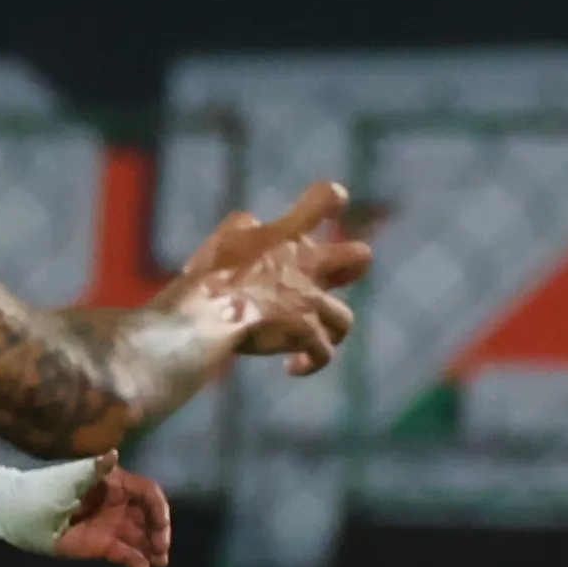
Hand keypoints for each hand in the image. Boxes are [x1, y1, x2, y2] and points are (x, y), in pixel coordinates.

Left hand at [55, 458, 172, 566]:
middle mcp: (120, 505)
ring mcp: (112, 526)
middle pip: (150, 517)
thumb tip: (113, 454)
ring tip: (159, 563)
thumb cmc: (48, 490)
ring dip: (153, 549)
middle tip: (161, 549)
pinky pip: (126, 554)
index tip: (161, 523)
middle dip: (159, 533)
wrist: (22, 514)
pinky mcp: (103, 546)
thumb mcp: (72, 476)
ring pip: (141, 537)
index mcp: (116, 485)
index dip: (158, 507)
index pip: (148, 493)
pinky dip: (136, 562)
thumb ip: (96, 468)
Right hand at [169, 181, 369, 372]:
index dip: (332, 199)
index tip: (336, 202)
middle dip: (352, 267)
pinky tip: (293, 367)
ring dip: (328, 332)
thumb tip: (256, 224)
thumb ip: (243, 228)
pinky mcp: (306, 332)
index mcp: (285, 237)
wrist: (208, 313)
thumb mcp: (223, 240)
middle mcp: (307, 265)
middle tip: (334, 279)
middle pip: (359, 257)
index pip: (323, 199)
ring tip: (306, 345)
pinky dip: (312, 362)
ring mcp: (311, 300)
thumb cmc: (208, 278)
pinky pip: (323, 353)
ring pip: (344, 319)